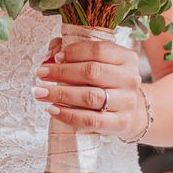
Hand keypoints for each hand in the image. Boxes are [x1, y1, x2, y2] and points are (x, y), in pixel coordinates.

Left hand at [33, 39, 147, 139]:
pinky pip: (90, 120)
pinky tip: (53, 110)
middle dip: (61, 72)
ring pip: (90, 96)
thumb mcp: (100, 62)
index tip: (55, 57)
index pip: (99, 50)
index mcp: (126, 58)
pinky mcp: (120, 123)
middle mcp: (129, 78)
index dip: (74, 52)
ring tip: (40, 92)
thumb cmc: (108, 82)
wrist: (132, 111)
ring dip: (60, 94)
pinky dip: (68, 115)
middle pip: (92, 72)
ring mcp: (127, 102)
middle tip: (40, 74)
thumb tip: (50, 56)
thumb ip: (74, 52)